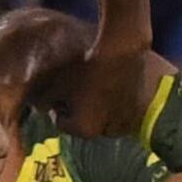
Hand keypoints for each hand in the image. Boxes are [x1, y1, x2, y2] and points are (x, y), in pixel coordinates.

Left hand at [33, 36, 155, 138]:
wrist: (124, 50)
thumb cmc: (86, 67)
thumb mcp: (57, 81)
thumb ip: (45, 99)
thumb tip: (40, 106)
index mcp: (84, 129)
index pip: (61, 122)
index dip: (57, 106)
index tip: (60, 92)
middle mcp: (106, 131)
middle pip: (85, 122)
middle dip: (80, 109)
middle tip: (80, 88)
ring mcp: (127, 122)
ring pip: (105, 117)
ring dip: (99, 106)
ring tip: (98, 84)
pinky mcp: (140, 109)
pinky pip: (122, 109)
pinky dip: (117, 101)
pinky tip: (113, 83)